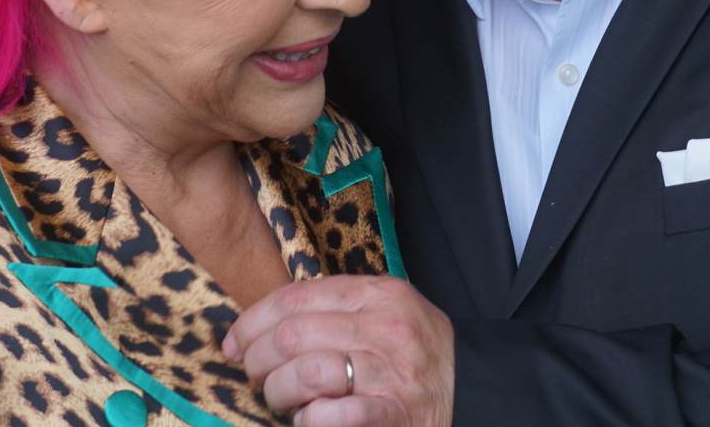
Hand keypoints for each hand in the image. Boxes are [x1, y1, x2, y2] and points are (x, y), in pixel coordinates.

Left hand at [223, 275, 454, 426]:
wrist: (474, 392)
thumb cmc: (419, 355)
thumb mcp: (388, 312)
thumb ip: (340, 308)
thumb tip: (268, 322)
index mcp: (379, 294)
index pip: (297, 297)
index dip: (254, 321)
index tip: (235, 342)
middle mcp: (386, 327)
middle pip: (294, 334)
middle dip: (258, 360)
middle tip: (253, 376)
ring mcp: (391, 371)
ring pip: (306, 372)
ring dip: (278, 392)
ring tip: (280, 401)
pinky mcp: (394, 413)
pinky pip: (332, 415)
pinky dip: (309, 419)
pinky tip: (308, 419)